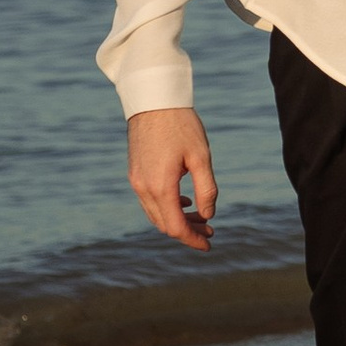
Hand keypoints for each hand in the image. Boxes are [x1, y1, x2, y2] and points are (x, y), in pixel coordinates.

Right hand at [127, 107, 217, 249]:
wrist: (153, 100)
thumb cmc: (181, 125)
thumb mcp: (201, 157)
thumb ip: (206, 189)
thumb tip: (208, 215)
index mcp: (161, 187)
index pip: (176, 227)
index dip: (193, 240)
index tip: (209, 245)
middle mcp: (143, 188)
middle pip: (165, 225)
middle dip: (188, 231)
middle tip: (210, 230)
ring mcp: (136, 181)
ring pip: (156, 214)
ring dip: (177, 220)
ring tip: (200, 217)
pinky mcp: (134, 173)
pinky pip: (149, 201)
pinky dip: (166, 207)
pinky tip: (183, 201)